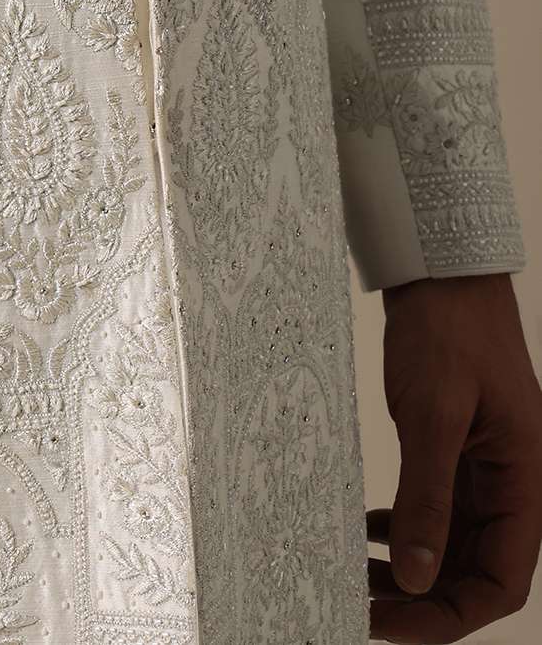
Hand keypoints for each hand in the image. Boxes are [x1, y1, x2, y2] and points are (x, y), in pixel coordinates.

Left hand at [371, 272, 541, 637]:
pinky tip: (365, 532)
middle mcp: (510, 486)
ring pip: (452, 545)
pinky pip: (437, 510)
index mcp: (524, 485)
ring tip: (354, 577)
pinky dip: (403, 528)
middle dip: (421, 600)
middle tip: (359, 608)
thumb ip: (426, 498)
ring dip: (409, 569)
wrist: (442, 269)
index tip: (392, 626)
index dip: (449, 616)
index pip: (500, 583)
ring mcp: (483, 469)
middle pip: (474, 573)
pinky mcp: (456, 450)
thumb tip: (416, 578)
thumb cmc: (449, 331)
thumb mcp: (432, 416)